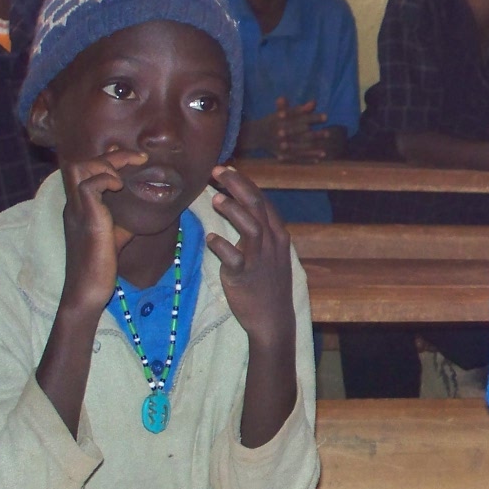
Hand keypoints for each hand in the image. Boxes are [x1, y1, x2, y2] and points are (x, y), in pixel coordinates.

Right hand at [57, 147, 146, 311]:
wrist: (88, 290)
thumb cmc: (101, 266)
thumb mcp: (116, 235)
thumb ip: (124, 219)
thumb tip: (146, 208)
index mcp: (79, 206)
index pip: (85, 170)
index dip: (109, 158)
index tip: (135, 158)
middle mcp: (74, 205)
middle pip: (78, 163)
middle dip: (110, 156)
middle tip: (137, 159)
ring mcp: (77, 211)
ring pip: (79, 168)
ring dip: (106, 165)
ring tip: (124, 177)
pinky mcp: (86, 219)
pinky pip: (89, 185)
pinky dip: (106, 179)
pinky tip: (119, 188)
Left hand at [205, 165, 295, 346]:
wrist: (273, 319)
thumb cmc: (267, 284)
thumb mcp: (270, 253)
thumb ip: (257, 231)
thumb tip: (237, 208)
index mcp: (278, 234)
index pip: (262, 200)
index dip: (243, 182)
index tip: (225, 169)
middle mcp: (271, 243)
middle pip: (256, 205)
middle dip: (237, 184)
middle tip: (216, 171)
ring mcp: (259, 259)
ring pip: (251, 226)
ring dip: (233, 210)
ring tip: (215, 198)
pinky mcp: (244, 276)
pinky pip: (233, 258)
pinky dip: (221, 246)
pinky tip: (210, 239)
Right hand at [245, 98, 332, 162]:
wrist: (255, 135)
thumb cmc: (273, 121)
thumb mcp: (284, 112)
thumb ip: (300, 108)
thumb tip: (314, 102)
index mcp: (281, 119)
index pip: (299, 117)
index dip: (313, 117)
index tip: (326, 117)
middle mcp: (280, 132)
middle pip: (300, 134)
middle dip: (315, 135)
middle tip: (328, 134)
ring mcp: (279, 145)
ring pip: (298, 148)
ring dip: (312, 150)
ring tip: (325, 152)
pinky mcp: (280, 155)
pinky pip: (295, 158)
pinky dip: (306, 159)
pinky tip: (317, 160)